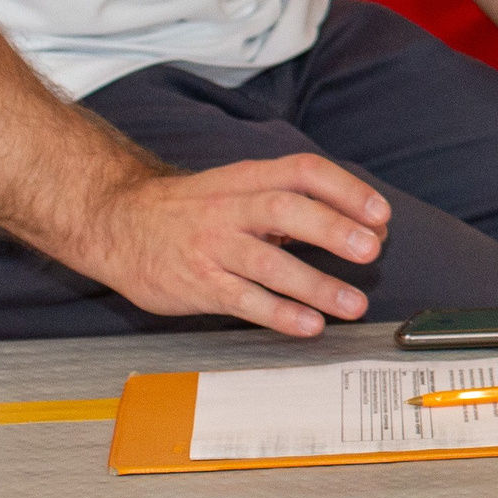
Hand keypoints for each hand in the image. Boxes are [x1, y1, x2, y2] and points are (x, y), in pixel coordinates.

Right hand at [74, 154, 391, 338]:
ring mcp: (214, 247)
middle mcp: (231, 208)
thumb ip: (291, 203)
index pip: (304, 172)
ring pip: (268, 262)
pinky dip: (279, 314)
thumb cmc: (191, 208)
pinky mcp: (199, 285)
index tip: (380, 213)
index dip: (346, 190)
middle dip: (333, 228)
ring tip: (353, 303)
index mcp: (249, 178)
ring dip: (315, 284)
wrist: (117, 222)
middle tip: (371, 250)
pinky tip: (309, 325)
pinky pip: (243, 300)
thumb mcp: (238, 188)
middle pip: (286, 210)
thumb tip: (359, 225)